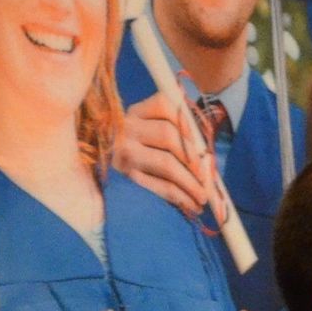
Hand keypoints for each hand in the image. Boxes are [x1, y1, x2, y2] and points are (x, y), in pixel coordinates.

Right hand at [112, 91, 223, 222]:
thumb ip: (184, 134)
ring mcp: (122, 150)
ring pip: (166, 162)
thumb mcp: (160, 130)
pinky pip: (158, 185)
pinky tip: (193, 204)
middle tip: (209, 178)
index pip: (165, 106)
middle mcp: (127, 126)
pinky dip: (180, 196)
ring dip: (191, 183)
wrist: (101, 159)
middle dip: (195, 159)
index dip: (188, 122)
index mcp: (138, 111)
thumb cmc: (148, 146)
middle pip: (168, 135)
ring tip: (205, 197)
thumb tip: (209, 159)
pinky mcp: (124, 172)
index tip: (203, 143)